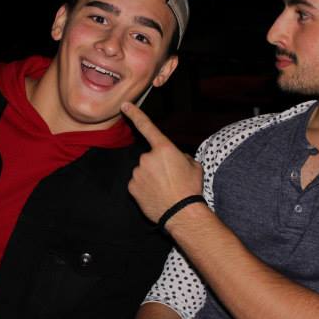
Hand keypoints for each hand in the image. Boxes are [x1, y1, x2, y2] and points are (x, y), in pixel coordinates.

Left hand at [121, 102, 203, 222]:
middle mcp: (147, 157)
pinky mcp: (132, 187)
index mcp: (164, 148)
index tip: (125, 105)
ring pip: (143, 171)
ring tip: (165, 188)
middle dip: (157, 165)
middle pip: (149, 157)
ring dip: (151, 177)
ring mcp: (137, 172)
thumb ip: (181, 156)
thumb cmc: (190, 188)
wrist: (182, 213)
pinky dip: (145, 188)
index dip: (135, 114)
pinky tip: (155, 195)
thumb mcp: (194, 166)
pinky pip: (137, 183)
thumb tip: (175, 157)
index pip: (147, 127)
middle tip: (171, 178)